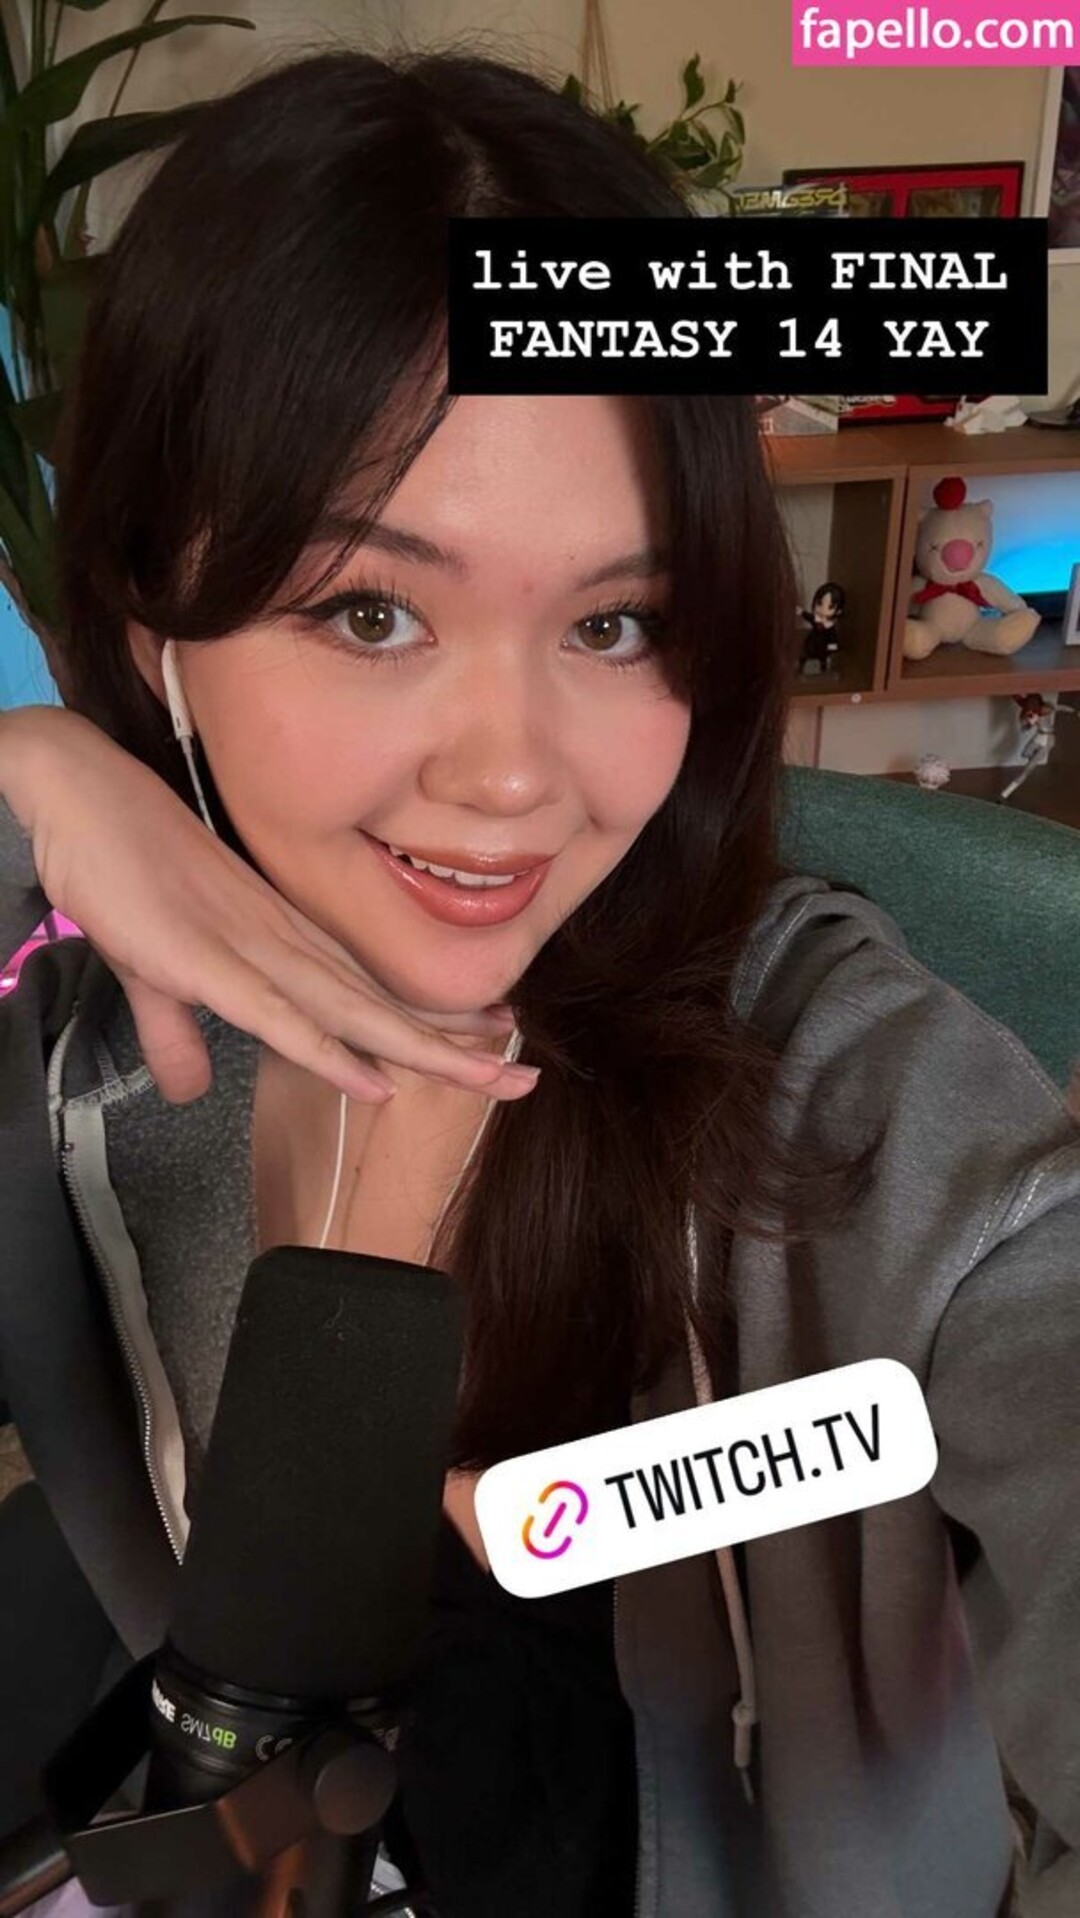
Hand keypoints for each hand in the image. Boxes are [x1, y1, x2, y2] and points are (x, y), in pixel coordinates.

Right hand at [2, 706, 537, 1107]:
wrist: (83, 799)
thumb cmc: (124, 873)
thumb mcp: (156, 974)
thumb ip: (178, 1032)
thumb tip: (190, 1086)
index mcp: (284, 945)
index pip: (372, 996)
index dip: (431, 1026)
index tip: (491, 1047)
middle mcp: (288, 947)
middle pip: (385, 1009)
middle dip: (456, 1047)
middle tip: (526, 1076)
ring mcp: (254, 953)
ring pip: (356, 1016)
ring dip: (423, 1052)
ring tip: (490, 1078)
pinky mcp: (210, 963)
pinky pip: (281, 1018)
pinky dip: (331, 1052)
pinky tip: (377, 1081)